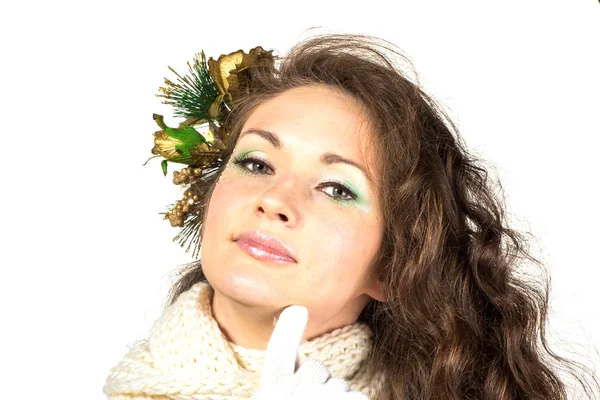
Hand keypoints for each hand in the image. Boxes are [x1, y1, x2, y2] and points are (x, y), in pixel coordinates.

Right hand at [252, 305, 368, 399]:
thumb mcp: (281, 395)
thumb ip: (286, 370)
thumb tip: (295, 311)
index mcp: (272, 395)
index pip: (278, 359)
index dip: (288, 333)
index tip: (297, 309)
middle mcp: (292, 399)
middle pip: (318, 370)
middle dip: (319, 385)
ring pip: (340, 387)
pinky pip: (358, 399)